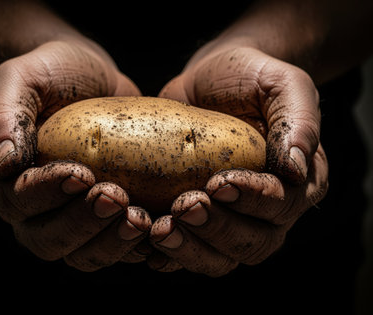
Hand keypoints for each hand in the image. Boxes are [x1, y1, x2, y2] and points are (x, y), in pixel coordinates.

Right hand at [0, 40, 151, 270]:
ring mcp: (64, 214)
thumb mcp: (21, 77)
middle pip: (47, 239)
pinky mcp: (98, 216)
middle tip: (117, 198)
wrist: (91, 76)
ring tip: (140, 218)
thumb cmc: (52, 72)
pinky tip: (156, 227)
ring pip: (80, 253)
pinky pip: (111, 245)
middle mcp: (27, 206)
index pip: (17, 200)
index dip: (48, 194)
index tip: (82, 173)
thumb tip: (4, 164)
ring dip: (111, 242)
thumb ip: (4, 114)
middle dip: (83, 224)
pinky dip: (133, 245)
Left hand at [150, 46, 328, 275]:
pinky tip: (145, 238)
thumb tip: (297, 170)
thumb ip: (299, 120)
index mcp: (299, 182)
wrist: (207, 82)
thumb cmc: (249, 78)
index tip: (219, 182)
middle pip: (252, 243)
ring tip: (160, 228)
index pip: (282, 205)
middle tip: (184, 205)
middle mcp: (269, 210)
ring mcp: (232, 220)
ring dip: (190, 249)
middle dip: (217, 229)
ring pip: (220, 258)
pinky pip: (188, 252)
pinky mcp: (198, 220)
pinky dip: (167, 254)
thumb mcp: (282, 83)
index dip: (253, 200)